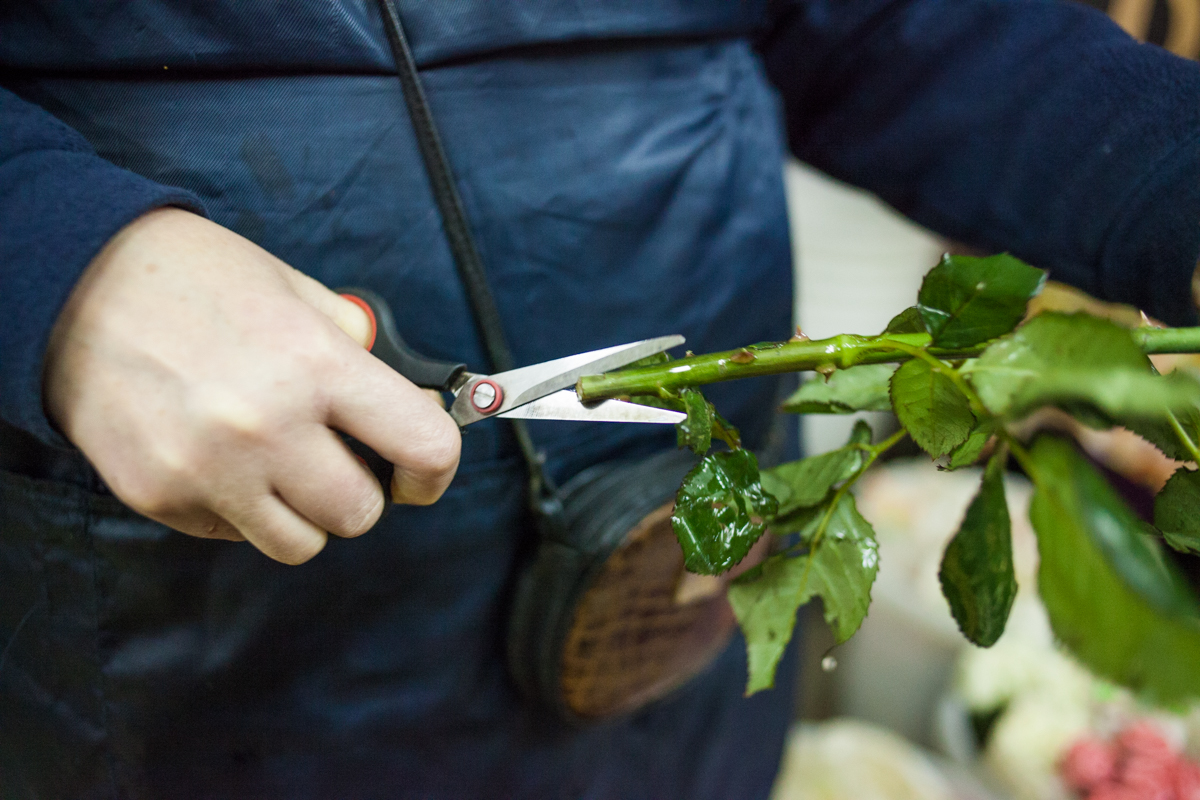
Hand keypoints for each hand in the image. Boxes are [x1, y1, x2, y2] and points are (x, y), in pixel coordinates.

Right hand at [43, 208, 460, 563]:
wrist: (70, 284)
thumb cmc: (192, 278)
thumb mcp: (295, 290)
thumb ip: (355, 350)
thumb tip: (402, 401)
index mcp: (316, 365)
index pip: (424, 448)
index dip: (435, 469)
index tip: (421, 471)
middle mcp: (268, 427)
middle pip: (362, 514)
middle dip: (361, 491)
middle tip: (337, 456)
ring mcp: (210, 471)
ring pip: (301, 543)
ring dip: (304, 511)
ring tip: (278, 461)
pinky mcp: (161, 497)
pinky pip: (233, 534)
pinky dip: (241, 508)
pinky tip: (220, 457)